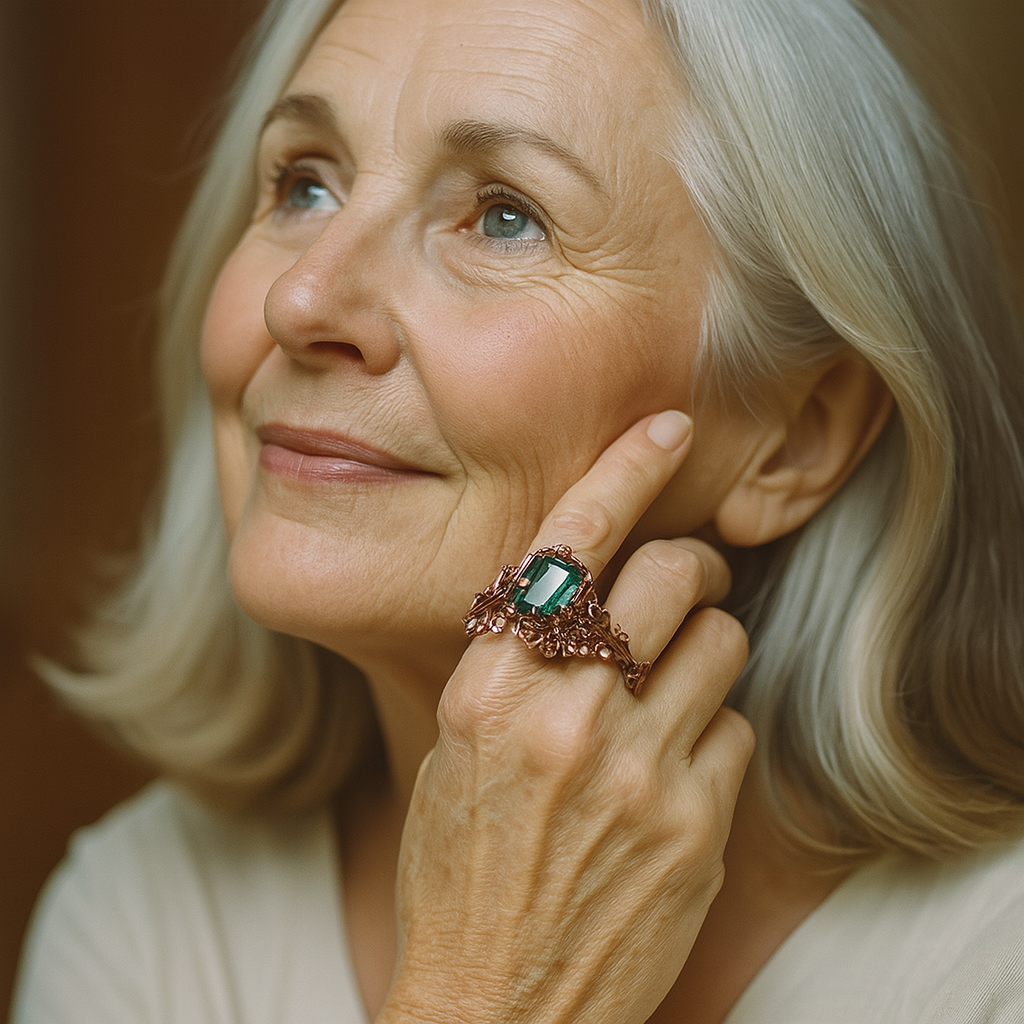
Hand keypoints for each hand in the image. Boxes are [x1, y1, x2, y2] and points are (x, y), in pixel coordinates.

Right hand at [381, 411, 753, 1023]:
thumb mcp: (457, 748)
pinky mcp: (694, 827)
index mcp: (488, 688)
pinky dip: (715, 734)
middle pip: (674, 574)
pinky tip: (677, 774)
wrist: (492, 1007)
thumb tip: (587, 591)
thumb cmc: (462, 870)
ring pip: (723, 641)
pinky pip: (737, 729)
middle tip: (692, 580)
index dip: (626, 469)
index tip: (669, 426)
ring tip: (675, 690)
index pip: (570, 543)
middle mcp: (563, 715)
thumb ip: (517, 663)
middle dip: (695, 564)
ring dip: (707, 648)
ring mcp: (637, 771)